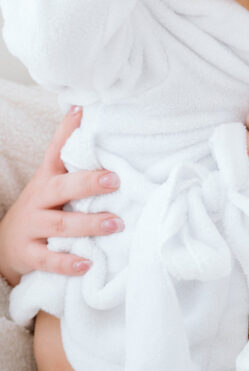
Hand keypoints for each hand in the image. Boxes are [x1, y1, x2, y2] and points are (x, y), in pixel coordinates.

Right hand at [0, 107, 123, 286]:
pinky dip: (68, 262)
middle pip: (61, 188)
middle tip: (115, 179)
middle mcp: (39, 199)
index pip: (56, 149)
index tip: (84, 111)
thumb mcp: (51, 179)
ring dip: (89, 224)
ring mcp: (32, 227)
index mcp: (47, 178)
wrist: (4, 244)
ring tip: (116, 223)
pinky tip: (88, 263)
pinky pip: (48, 259)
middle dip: (88, 183)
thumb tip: (85, 107)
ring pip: (60, 224)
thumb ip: (70, 153)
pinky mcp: (28, 254)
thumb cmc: (41, 206)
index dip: (68, 130)